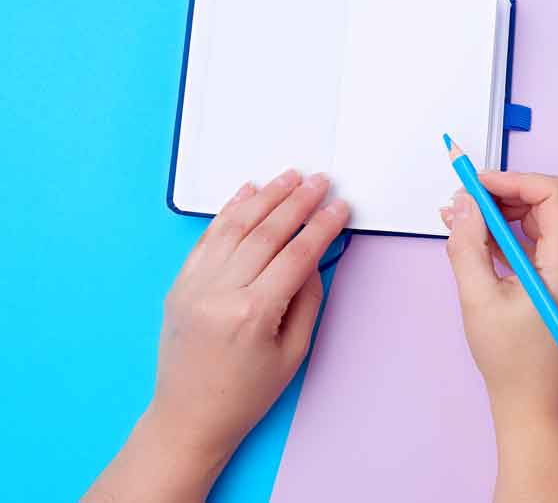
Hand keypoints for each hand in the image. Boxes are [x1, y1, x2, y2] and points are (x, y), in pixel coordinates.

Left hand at [84, 170, 348, 502]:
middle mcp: (220, 294)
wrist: (189, 418)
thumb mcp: (293, 353)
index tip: (339, 208)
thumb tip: (312, 258)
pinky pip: (207, 239)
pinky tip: (247, 192)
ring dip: (265, 197)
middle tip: (320, 182)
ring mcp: (195, 286)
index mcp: (253, 314)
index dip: (322, 227)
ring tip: (289, 177)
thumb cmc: (245, 395)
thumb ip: (307, 300)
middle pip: (267, 233)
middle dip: (298, 202)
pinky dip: (228, 211)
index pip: (296, 255)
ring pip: (235, 227)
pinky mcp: (180, 285)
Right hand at [440, 171, 557, 501]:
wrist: (531, 403)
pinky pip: (536, 241)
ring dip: (500, 215)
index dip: (513, 181)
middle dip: (501, 195)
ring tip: (459, 222)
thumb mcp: (478, 299)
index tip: (476, 185)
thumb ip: (468, 245)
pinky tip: (475, 242)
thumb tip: (463, 203)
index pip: (553, 193)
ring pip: (539, 220)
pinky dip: (506, 235)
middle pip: (545, 202)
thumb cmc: (512, 361)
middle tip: (461, 202)